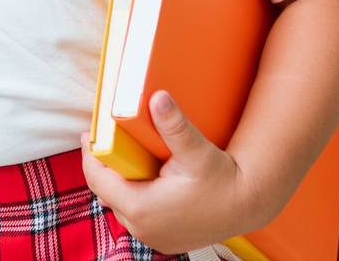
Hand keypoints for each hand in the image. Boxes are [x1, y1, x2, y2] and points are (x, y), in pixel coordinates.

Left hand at [82, 91, 259, 254]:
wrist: (250, 204)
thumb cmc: (224, 179)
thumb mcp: (197, 150)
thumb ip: (174, 125)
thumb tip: (158, 98)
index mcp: (142, 208)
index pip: (98, 180)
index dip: (90, 156)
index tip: (88, 136)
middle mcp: (143, 229)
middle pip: (107, 194)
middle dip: (105, 168)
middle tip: (107, 142)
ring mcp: (154, 238)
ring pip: (121, 207)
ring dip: (120, 184)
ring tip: (123, 158)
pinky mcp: (164, 240)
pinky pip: (137, 218)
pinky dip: (134, 198)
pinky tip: (142, 179)